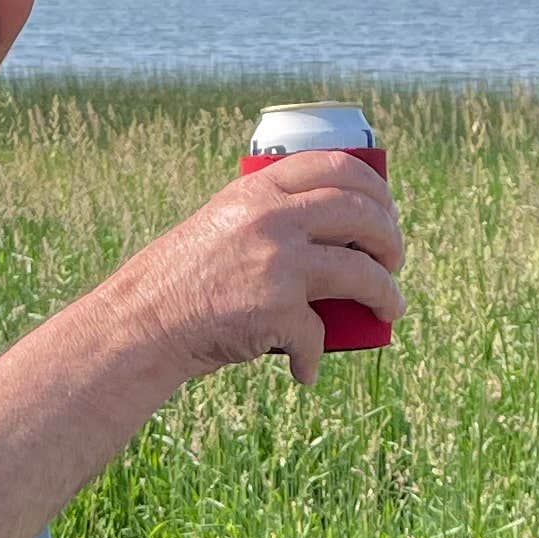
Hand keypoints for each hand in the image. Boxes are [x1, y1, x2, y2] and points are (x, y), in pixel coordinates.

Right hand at [103, 152, 404, 388]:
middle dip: (391, 238)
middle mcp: (273, 218)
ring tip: (391, 308)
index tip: (386, 209)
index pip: (337, 166)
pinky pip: (318, 335)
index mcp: (259, 189)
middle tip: (395, 259)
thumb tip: (335, 235)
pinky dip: (315, 359)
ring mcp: (278, 263)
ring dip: (386, 295)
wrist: (143, 321)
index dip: (374, 187)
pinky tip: (307, 371)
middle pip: (361, 214)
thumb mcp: (224, 224)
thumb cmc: (183, 279)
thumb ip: (269, 216)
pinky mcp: (278, 309)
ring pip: (361, 273)